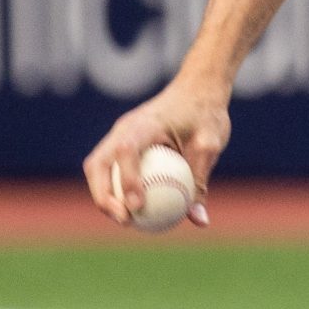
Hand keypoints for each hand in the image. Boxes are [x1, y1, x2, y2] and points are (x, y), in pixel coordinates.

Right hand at [83, 79, 229, 228]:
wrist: (197, 87)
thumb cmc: (205, 113)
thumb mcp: (210, 144)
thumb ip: (200, 180)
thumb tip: (199, 220)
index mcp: (146, 123)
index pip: (127, 149)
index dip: (128, 179)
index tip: (138, 206)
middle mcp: (124, 127)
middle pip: (97, 163)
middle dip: (103, 195)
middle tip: (125, 220)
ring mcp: (119, 134)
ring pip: (97, 168)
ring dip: (104, 196)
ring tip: (125, 220)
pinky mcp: (122, 143)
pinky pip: (110, 169)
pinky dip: (114, 189)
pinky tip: (132, 211)